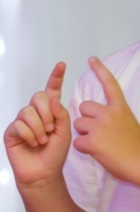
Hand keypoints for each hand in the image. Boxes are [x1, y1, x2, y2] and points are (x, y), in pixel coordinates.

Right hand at [4, 62, 70, 186]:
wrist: (43, 173)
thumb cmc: (55, 154)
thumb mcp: (65, 132)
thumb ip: (61, 113)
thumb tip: (52, 97)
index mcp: (50, 112)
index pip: (52, 91)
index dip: (55, 77)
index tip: (62, 65)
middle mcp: (34, 114)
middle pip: (38, 97)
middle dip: (47, 112)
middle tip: (51, 129)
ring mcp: (21, 122)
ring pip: (28, 112)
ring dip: (39, 127)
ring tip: (42, 140)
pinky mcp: (11, 132)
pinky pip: (19, 125)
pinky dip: (29, 135)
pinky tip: (32, 144)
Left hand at [72, 56, 139, 183]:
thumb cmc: (134, 147)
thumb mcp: (128, 123)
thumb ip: (114, 116)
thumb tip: (101, 115)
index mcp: (120, 108)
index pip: (109, 84)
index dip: (100, 71)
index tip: (91, 59)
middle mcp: (110, 113)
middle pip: (83, 107)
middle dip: (86, 118)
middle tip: (98, 132)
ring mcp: (100, 126)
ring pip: (78, 124)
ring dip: (83, 134)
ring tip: (100, 143)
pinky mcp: (92, 141)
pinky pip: (77, 141)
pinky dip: (83, 148)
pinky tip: (97, 152)